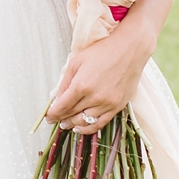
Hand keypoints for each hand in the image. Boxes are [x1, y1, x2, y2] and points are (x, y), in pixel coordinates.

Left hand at [46, 16, 155, 132]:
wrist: (130, 49)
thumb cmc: (103, 51)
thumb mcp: (76, 62)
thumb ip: (65, 82)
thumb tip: (57, 98)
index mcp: (81, 85)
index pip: (62, 106)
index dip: (53, 114)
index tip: (48, 117)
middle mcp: (94, 97)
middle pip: (72, 115)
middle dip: (61, 118)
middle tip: (55, 119)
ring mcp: (108, 103)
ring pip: (85, 122)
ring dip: (73, 124)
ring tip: (66, 124)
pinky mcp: (118, 106)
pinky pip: (101, 124)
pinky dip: (89, 129)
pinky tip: (81, 128)